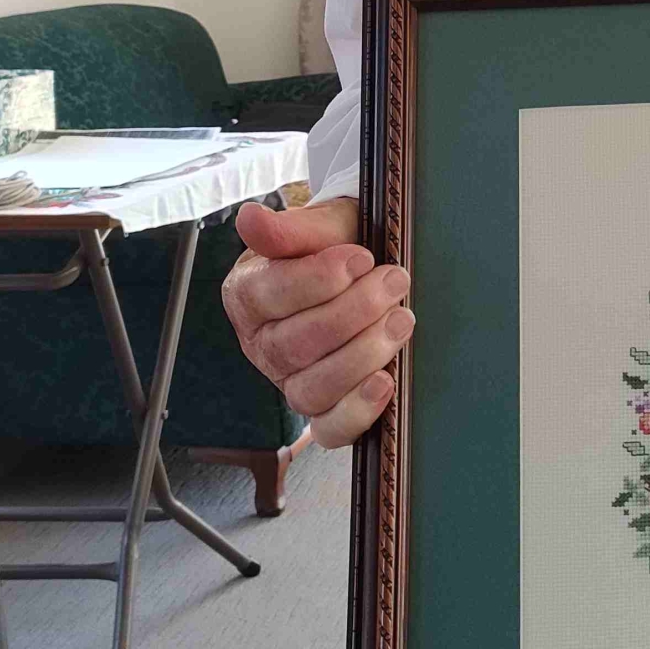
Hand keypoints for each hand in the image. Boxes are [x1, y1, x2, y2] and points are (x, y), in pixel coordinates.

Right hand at [223, 195, 413, 447]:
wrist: (370, 267)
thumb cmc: (339, 246)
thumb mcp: (323, 227)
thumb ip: (291, 229)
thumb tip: (250, 218)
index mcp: (248, 296)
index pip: (269, 295)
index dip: (316, 279)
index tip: (361, 257)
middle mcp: (263, 345)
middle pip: (294, 345)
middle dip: (352, 313)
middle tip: (394, 281)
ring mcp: (291, 382)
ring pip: (312, 389)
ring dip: (362, 356)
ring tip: (401, 320)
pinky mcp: (323, 410)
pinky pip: (330, 429)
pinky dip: (357, 411)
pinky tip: (386, 382)